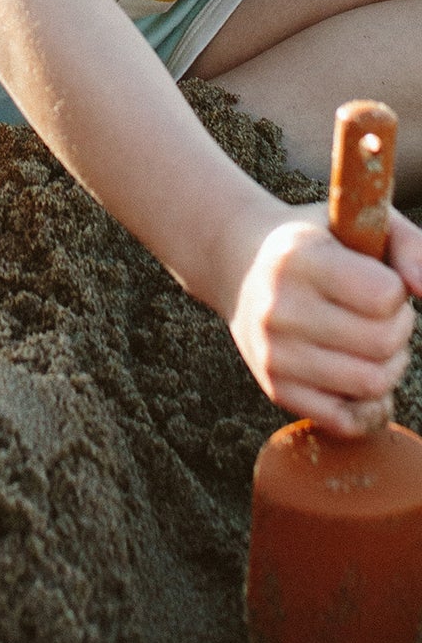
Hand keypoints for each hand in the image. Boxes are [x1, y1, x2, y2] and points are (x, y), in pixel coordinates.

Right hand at [226, 207, 418, 429]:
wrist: (239, 261)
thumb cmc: (315, 241)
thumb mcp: (353, 221)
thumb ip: (409, 245)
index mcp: (299, 257)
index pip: (384, 295)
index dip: (396, 291)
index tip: (379, 281)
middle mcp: (280, 307)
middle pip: (383, 343)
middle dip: (399, 330)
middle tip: (382, 315)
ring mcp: (275, 353)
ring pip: (372, 384)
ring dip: (389, 365)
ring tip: (371, 342)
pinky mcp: (276, 389)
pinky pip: (348, 422)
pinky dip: (370, 405)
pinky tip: (361, 376)